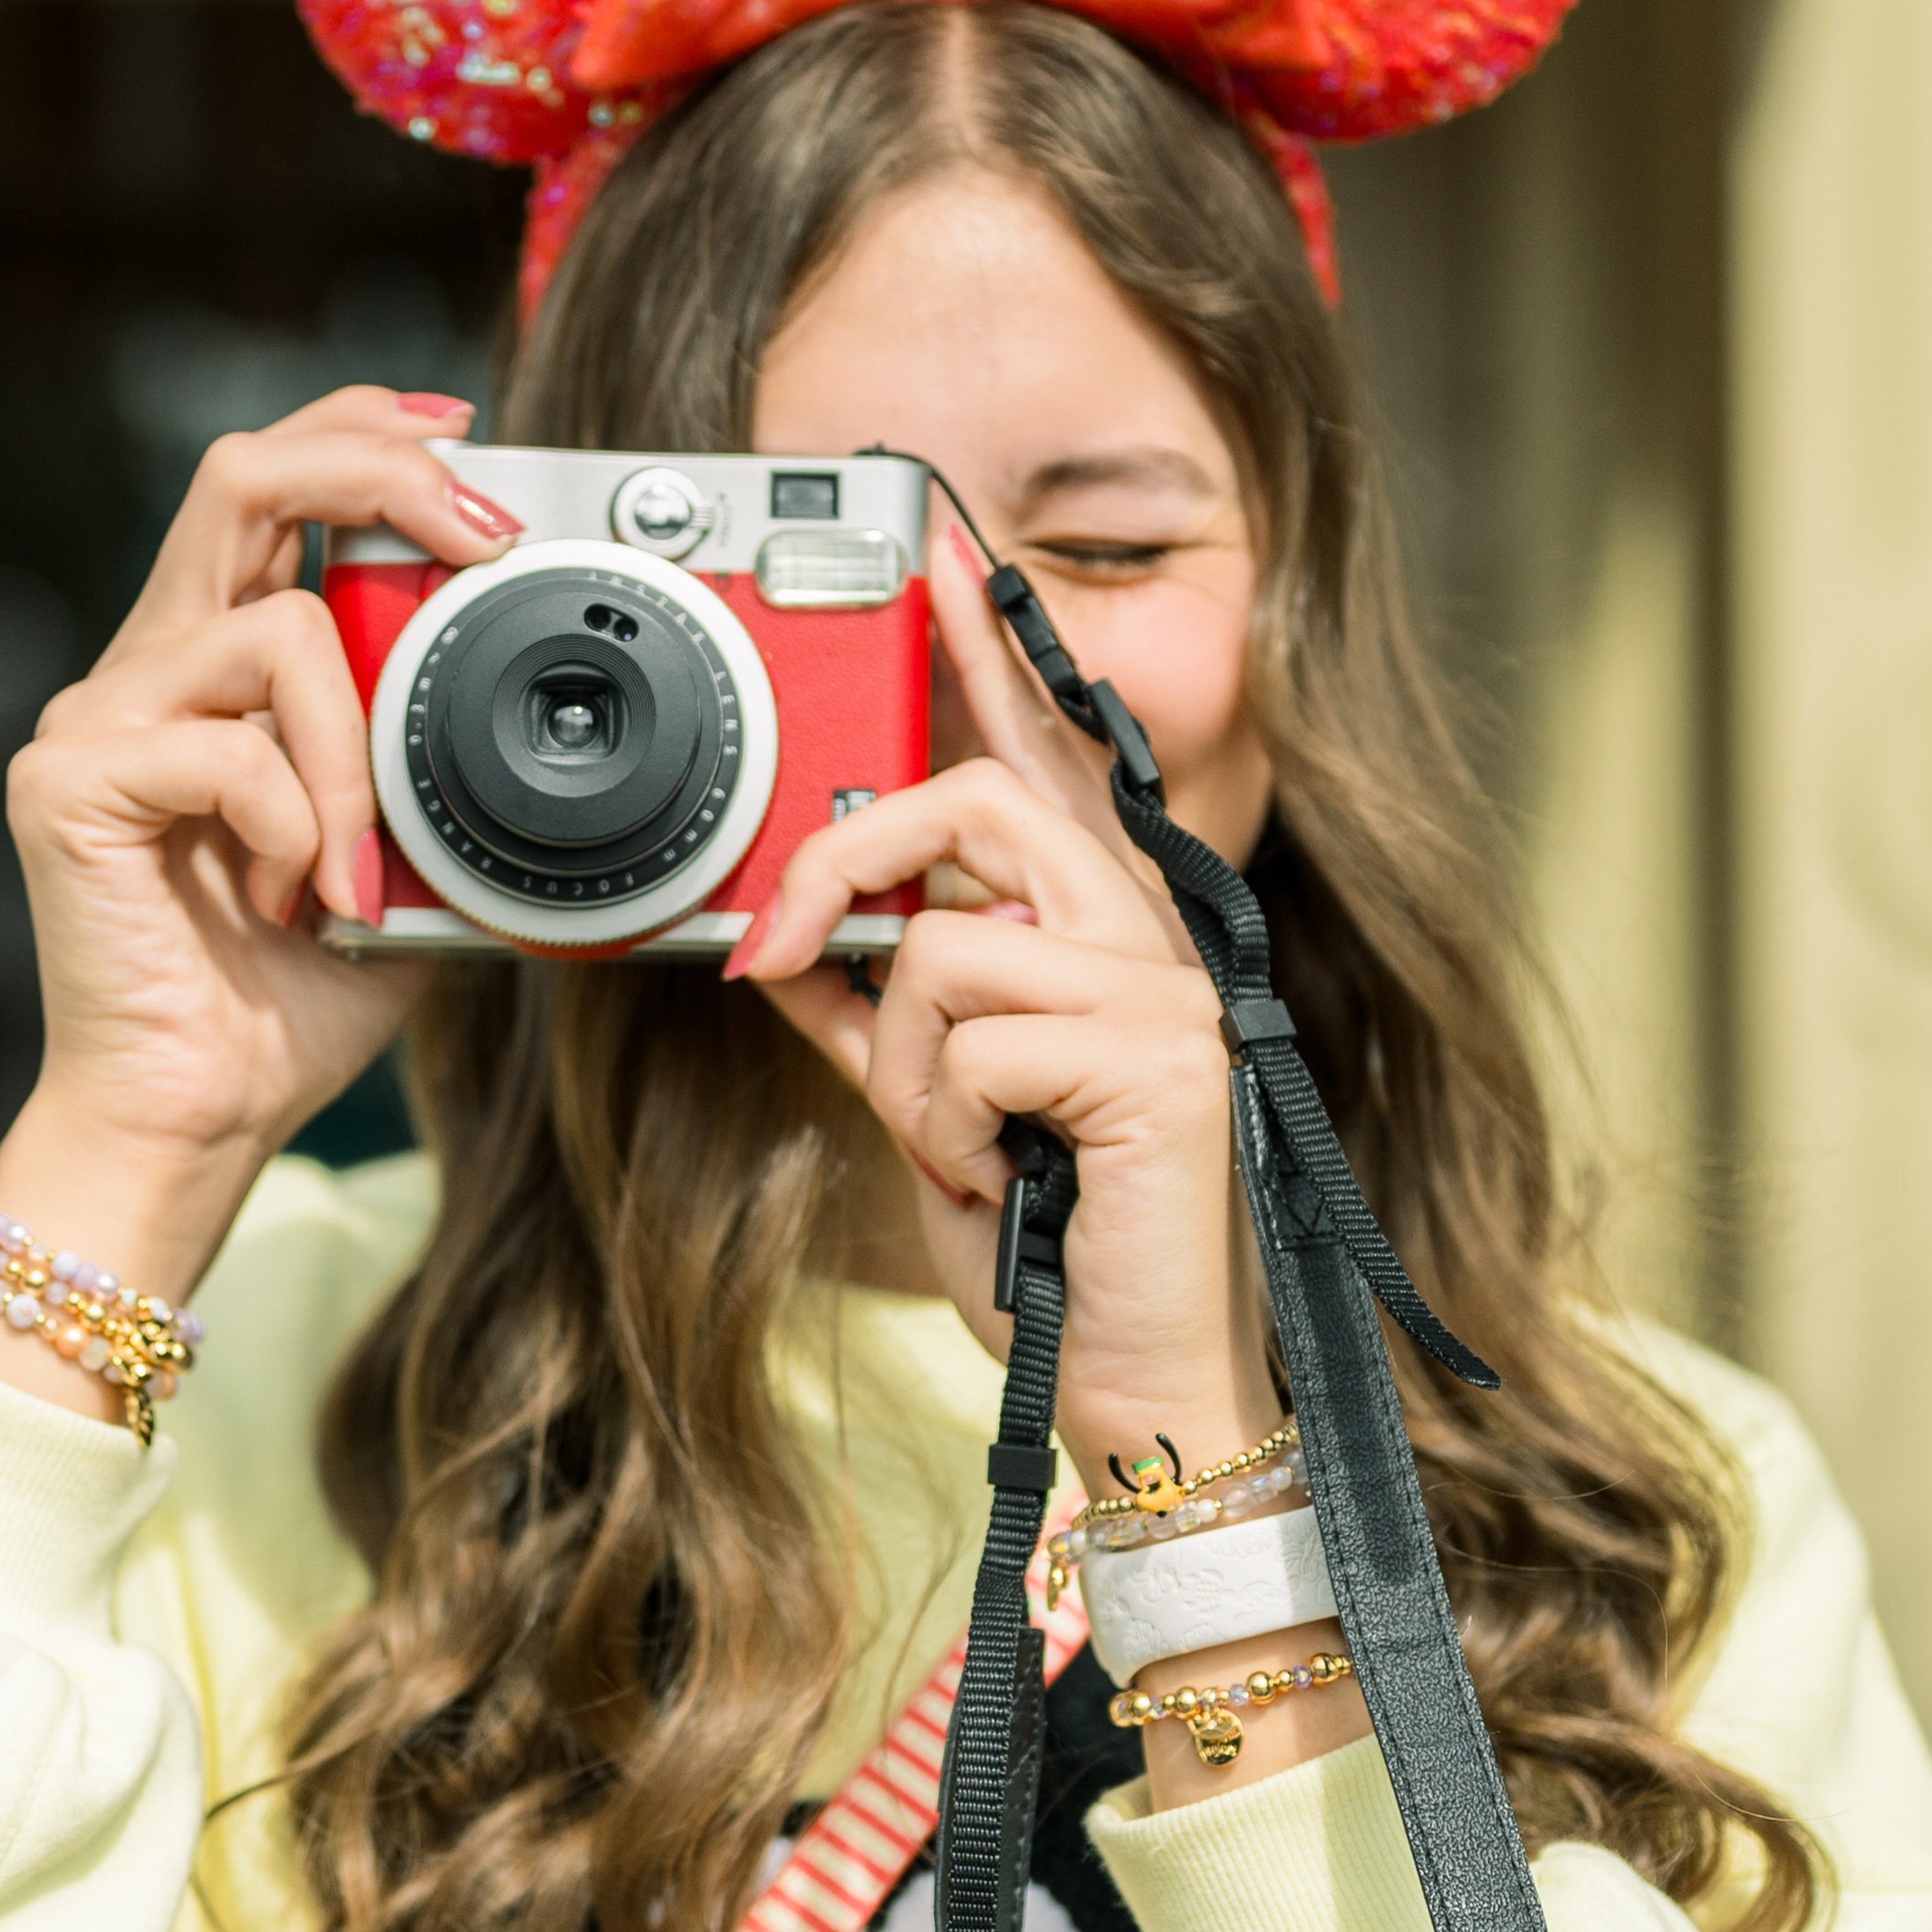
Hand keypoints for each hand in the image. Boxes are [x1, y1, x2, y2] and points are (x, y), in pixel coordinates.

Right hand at [0, 390, 519, 1333]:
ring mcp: (96, 718)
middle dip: (380, 473)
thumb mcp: (404, 864)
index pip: (272, 487)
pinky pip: (224, 747)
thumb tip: (544, 710)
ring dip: (358, 751)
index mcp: (215, 667)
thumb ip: (437, 774)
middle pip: (241, 474)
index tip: (470, 443)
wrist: (197, 1120)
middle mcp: (147, 668)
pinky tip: (301, 902)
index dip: (365, 437)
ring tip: (359, 870)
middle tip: (485, 534)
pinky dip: (298, 821)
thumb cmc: (288, 1003)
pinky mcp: (67, 783)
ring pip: (272, 630)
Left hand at [728, 534, 1274, 1505]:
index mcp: (1090, 936)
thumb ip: (868, 1018)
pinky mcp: (1156, 1058)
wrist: (1138, 1389)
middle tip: (772, 952)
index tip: (934, 542)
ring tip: (957, 1148)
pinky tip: (998, 1180)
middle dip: (842, 864)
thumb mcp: (931, 1116)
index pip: (1035, 753)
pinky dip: (943, 1125)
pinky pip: (966, 1037)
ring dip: (903, 1068)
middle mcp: (1139, 937)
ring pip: (945, 939)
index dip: (987, 641)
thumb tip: (784, 948)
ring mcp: (1160, 992)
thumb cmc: (1054, 1256)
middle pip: (967, 797)